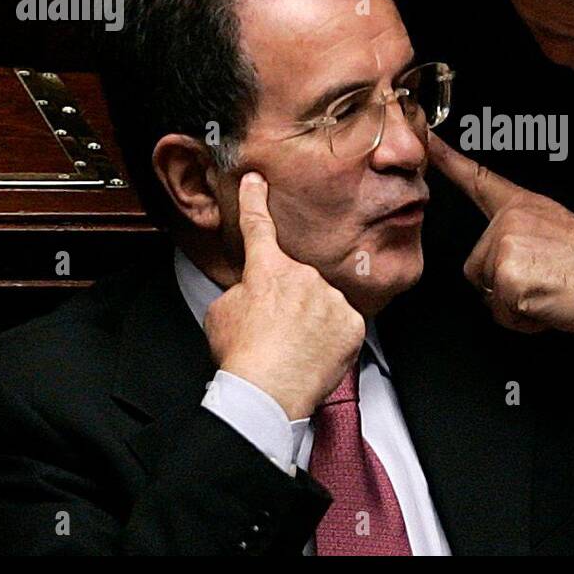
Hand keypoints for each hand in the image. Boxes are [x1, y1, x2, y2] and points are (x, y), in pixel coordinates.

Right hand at [203, 172, 365, 419]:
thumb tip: (252, 291)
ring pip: (320, 303)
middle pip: (294, 281)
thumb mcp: (222, 313)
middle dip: (285, 302)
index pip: (258, 226)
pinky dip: (329, 338)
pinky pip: (341, 324)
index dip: (254, 200)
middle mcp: (304, 276)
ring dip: (308, 321)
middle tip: (272, 333)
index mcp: (267, 270)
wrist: (268, 392)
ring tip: (291, 349)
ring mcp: (331, 299)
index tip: (257, 180)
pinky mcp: (352, 323)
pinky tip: (312, 354)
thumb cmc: (241, 355)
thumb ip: (242, 291)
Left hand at [429, 133, 573, 336]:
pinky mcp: (507, 274)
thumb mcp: (560, 232)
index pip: (480, 180)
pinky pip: (499, 313)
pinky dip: (523, 320)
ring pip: (486, 290)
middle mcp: (511, 218)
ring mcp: (507, 243)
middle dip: (506, 285)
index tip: (428, 140)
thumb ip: (524, 233)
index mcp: (525, 205)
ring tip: (550, 292)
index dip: (449, 160)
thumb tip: (504, 256)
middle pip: (477, 266)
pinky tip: (549, 304)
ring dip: (513, 304)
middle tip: (547, 281)